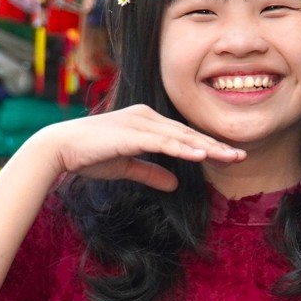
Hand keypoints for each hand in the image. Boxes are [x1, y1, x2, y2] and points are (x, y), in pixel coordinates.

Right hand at [22, 105, 245, 192]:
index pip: (183, 135)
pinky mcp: (132, 133)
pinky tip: (201, 156)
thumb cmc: (89, 156)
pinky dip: (184, 149)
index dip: (207, 147)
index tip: (229, 157)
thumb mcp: (127, 167)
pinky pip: (164, 142)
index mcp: (146, 122)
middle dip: (215, 146)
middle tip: (241, 155)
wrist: (60, 148)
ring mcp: (140, 123)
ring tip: (231, 157)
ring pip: (181, 137)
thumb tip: (174, 184)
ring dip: (207, 148)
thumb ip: (151, 172)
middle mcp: (146, 117)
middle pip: (188, 133)